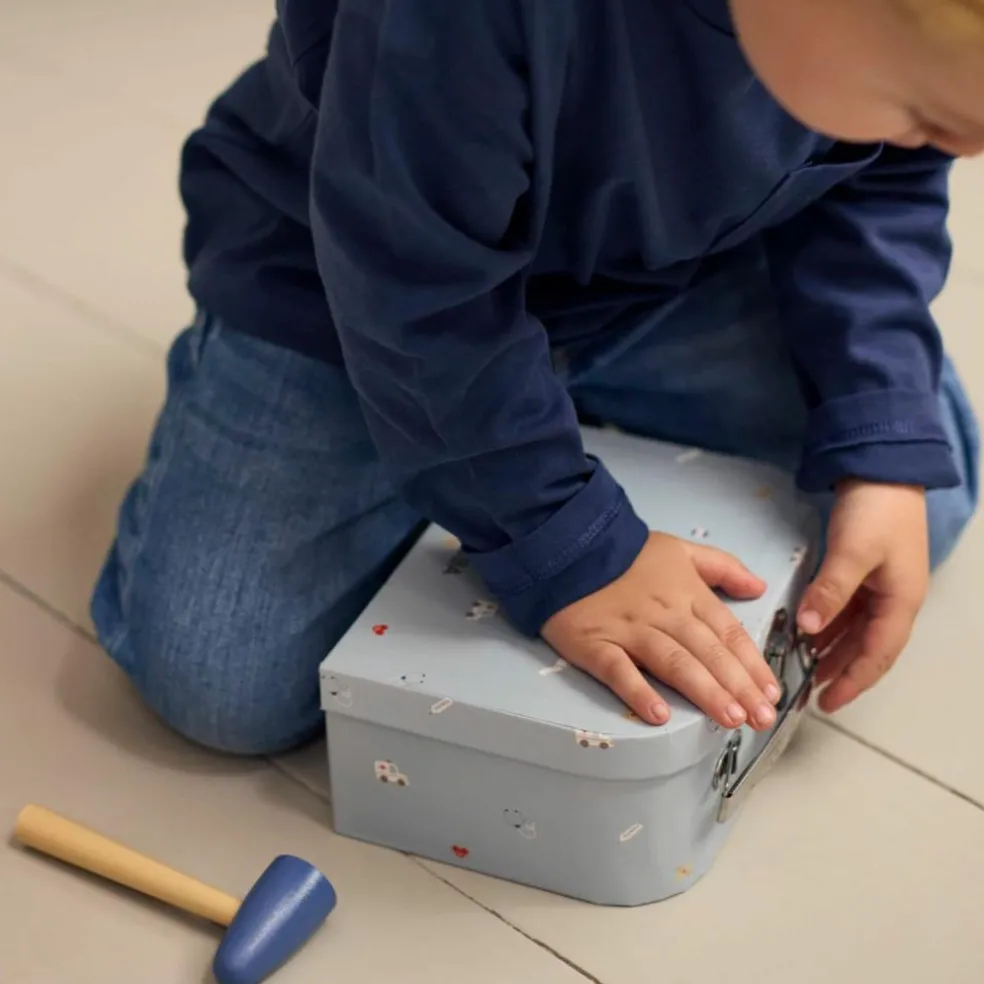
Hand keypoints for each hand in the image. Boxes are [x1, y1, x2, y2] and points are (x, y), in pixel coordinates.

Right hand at [541, 533, 781, 729]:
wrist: (568, 545)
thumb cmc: (626, 553)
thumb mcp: (679, 550)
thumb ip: (722, 567)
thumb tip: (759, 587)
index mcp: (687, 594)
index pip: (727, 633)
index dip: (752, 664)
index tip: (772, 693)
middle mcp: (664, 615)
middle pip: (708, 652)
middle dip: (739, 686)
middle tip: (761, 718)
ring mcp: (629, 631)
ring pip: (673, 662)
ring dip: (705, 691)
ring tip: (730, 718)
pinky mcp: (595, 644)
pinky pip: (618, 670)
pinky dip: (638, 692)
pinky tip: (659, 715)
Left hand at [798, 480, 929, 712]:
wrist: (883, 467)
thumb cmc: (877, 509)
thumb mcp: (852, 553)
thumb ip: (831, 592)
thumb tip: (809, 628)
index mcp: (900, 601)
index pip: (877, 655)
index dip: (853, 681)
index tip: (828, 702)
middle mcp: (894, 599)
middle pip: (867, 647)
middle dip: (841, 671)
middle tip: (810, 692)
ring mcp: (881, 585)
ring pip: (856, 630)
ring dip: (833, 649)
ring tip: (805, 668)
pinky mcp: (866, 571)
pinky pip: (847, 609)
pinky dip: (829, 623)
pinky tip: (808, 631)